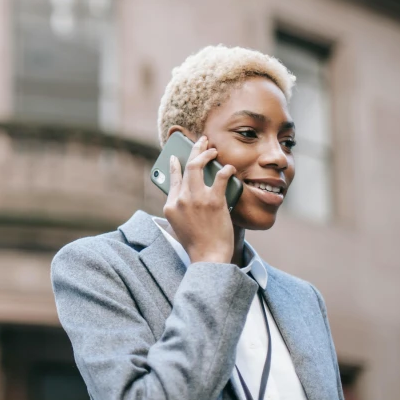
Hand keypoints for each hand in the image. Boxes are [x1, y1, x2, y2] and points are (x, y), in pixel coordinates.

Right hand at [163, 136, 235, 263]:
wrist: (208, 257)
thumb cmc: (197, 244)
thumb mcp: (179, 225)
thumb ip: (181, 208)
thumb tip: (188, 192)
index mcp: (171, 206)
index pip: (172, 179)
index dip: (174, 165)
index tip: (176, 157)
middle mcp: (181, 199)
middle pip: (186, 166)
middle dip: (194, 150)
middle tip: (202, 142)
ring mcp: (196, 199)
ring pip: (198, 165)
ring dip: (207, 153)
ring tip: (214, 149)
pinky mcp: (213, 201)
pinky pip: (220, 177)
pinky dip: (225, 169)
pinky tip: (229, 168)